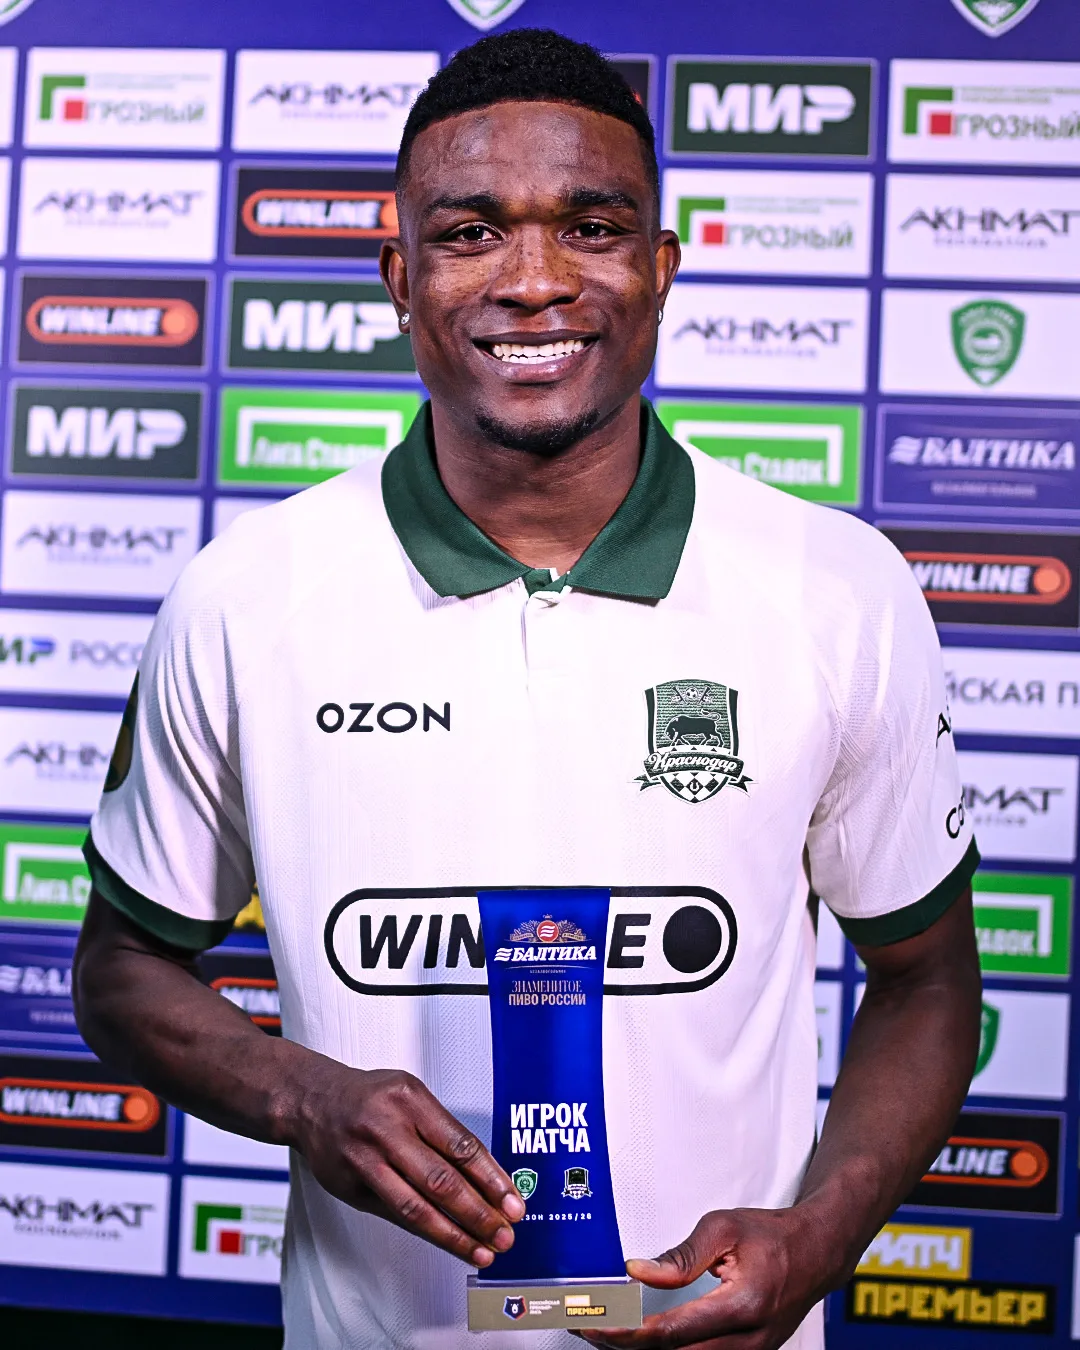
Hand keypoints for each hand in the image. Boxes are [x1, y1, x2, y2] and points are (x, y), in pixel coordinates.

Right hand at [292, 1062, 524, 1266]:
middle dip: (478, 1213)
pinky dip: (425, 1232)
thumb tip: (487, 1175)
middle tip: (504, 1234)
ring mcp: (366, 1160)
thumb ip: (442, 1130)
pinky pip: (394, 1215)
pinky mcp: (351, 1187)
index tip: (513, 1202)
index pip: (460, 1145)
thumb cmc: (370, 1097)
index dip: (491, 1178)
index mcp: (410, 1101)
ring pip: (416, 1207)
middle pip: (441, 1180)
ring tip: (482, 1250)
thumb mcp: (410, 1093)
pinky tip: (447, 1241)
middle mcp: (387, 1129)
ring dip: (454, 1234)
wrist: (311, 1101)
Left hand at [579, 1207, 828, 1348]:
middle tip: (588, 1326)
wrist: (818, 1253)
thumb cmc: (774, 1236)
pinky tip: (641, 1336)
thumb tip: (638, 1272)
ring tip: (606, 1329)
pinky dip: (666, 1349)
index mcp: (741, 1307)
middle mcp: (747, 1342)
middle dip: (625, 1345)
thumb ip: (681, 1255)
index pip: (671, 1334)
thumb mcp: (724, 1227)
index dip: (627, 1333)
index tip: (595, 1324)